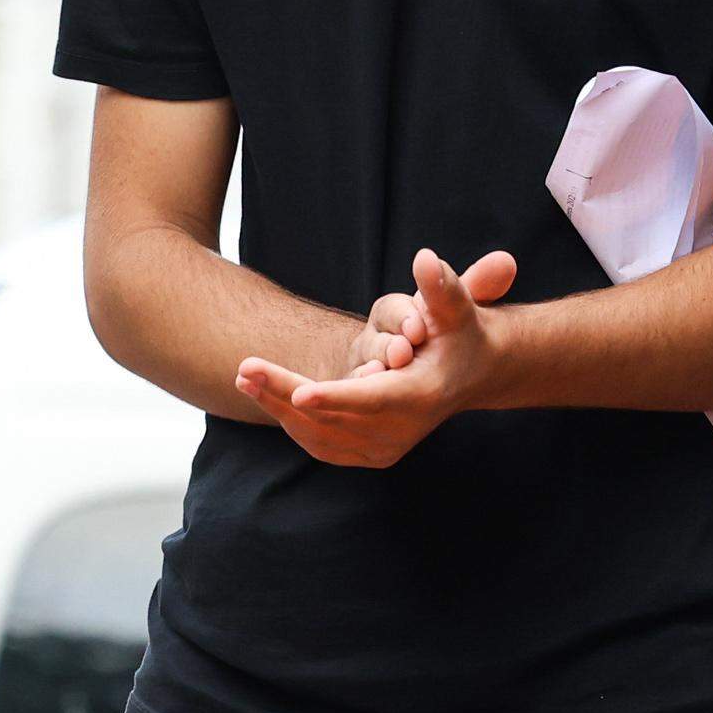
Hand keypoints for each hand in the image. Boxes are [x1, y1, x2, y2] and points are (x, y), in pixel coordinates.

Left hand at [234, 246, 520, 467]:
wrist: (469, 373)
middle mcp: (401, 429)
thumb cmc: (458, 331)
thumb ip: (443, 287)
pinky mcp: (369, 453)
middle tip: (244, 368)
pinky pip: (320, 442)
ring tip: (243, 375)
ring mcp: (384, 447)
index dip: (336, 398)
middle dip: (284, 394)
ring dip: (277, 406)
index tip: (300, 393)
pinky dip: (290, 421)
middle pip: (333, 418)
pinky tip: (262, 392)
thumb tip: (426, 259)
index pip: (373, 400)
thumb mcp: (457, 307)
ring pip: (319, 434)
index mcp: (420, 395)